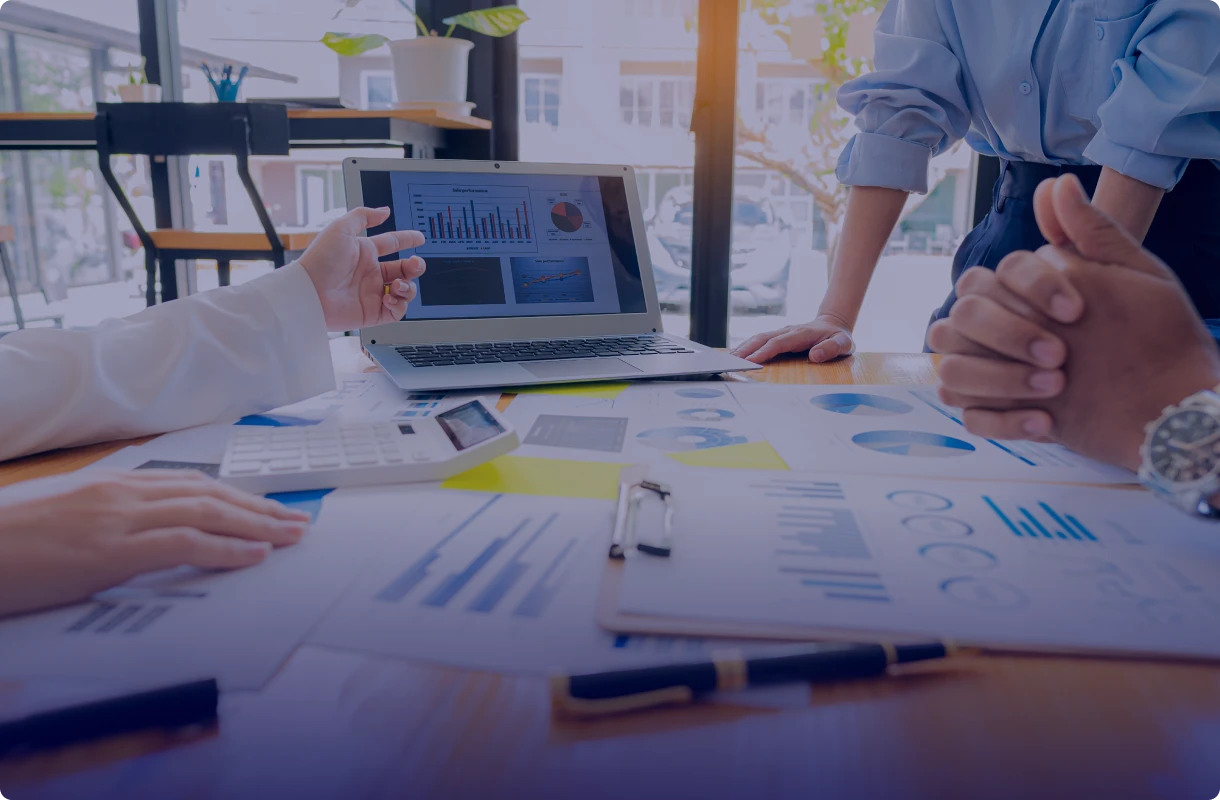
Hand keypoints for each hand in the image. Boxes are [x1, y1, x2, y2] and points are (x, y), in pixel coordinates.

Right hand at [0, 470, 310, 617]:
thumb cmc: (8, 541)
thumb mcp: (68, 518)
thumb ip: (109, 520)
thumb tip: (143, 534)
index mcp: (114, 484)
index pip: (192, 485)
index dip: (236, 496)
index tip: (267, 507)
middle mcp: (123, 493)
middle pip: (211, 495)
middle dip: (260, 509)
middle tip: (297, 521)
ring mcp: (118, 518)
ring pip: (207, 513)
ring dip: (257, 526)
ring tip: (290, 537)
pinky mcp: (110, 550)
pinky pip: (183, 543)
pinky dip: (225, 548)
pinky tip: (254, 555)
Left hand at [297, 207, 426, 330]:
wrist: (309, 292)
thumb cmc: (321, 260)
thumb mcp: (341, 228)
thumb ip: (364, 216)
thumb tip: (384, 211)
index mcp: (365, 253)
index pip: (391, 244)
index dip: (407, 240)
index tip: (419, 238)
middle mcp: (371, 273)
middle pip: (403, 269)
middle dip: (415, 266)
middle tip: (414, 265)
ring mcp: (373, 293)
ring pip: (404, 290)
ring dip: (408, 287)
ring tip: (397, 284)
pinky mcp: (373, 313)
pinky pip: (397, 311)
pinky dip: (399, 305)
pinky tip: (389, 298)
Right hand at [731, 313, 855, 363]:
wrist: (833, 324)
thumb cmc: (838, 337)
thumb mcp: (843, 343)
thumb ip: (831, 348)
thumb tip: (815, 355)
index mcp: (802, 334)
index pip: (779, 343)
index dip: (764, 352)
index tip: (751, 362)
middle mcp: (788, 331)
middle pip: (763, 338)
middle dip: (747, 350)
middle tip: (732, 362)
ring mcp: (781, 332)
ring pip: (758, 338)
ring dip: (743, 347)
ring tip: (729, 359)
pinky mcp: (777, 336)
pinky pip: (760, 340)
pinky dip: (747, 346)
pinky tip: (736, 354)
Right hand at [928, 174, 1219, 469]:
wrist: (1171, 401)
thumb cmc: (1155, 334)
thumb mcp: (1133, 276)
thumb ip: (1092, 231)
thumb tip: (1056, 183)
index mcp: (1023, 292)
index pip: (991, 276)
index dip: (1030, 290)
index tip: (1077, 312)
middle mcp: (998, 328)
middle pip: (959, 318)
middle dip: (1007, 335)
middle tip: (1060, 355)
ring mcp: (992, 372)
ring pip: (951, 369)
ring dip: (998, 378)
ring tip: (1055, 388)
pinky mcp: (998, 414)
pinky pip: (970, 417)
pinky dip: (1003, 420)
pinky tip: (1047, 422)